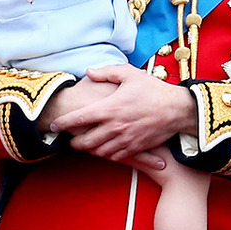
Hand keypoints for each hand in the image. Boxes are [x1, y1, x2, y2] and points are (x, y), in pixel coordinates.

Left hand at [50, 64, 196, 165]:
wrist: (178, 109)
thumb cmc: (154, 90)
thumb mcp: (130, 74)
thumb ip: (106, 72)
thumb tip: (88, 72)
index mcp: (110, 108)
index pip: (78, 119)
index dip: (62, 124)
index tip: (53, 125)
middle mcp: (115, 127)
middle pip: (84, 142)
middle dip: (73, 142)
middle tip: (70, 139)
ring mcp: (125, 139)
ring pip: (98, 152)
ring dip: (89, 150)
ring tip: (85, 144)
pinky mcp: (135, 148)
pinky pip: (114, 157)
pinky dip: (106, 154)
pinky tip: (104, 149)